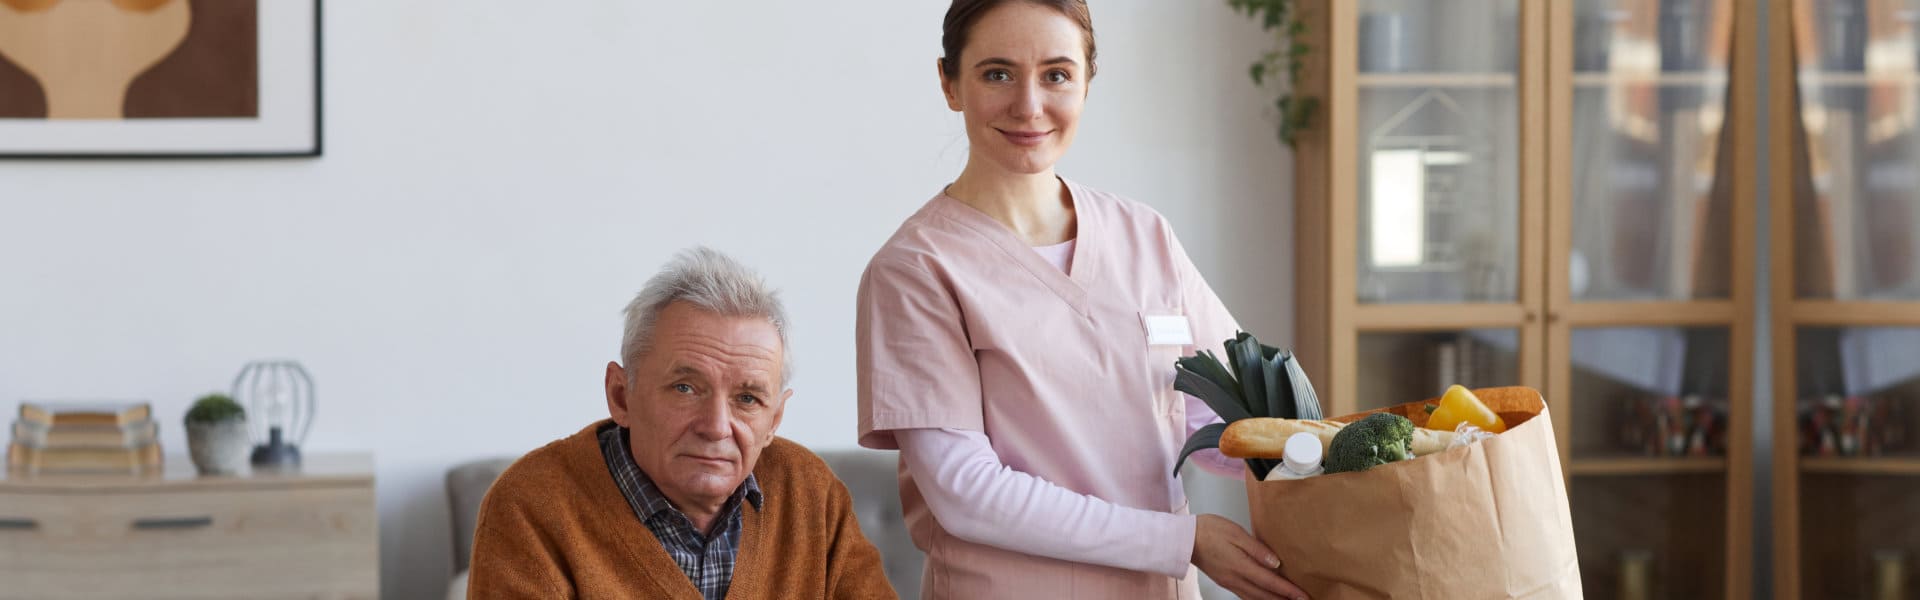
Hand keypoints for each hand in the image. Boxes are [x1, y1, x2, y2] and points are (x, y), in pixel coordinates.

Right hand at [1191, 514, 1309, 599]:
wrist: (1184, 538)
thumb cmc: (1210, 530)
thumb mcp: (1236, 533)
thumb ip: (1257, 549)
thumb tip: (1276, 563)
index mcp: (1240, 566)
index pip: (1270, 582)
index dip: (1288, 590)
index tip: (1303, 595)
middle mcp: (1235, 579)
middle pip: (1264, 595)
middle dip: (1284, 599)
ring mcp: (1229, 582)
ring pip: (1254, 598)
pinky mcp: (1224, 581)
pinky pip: (1245, 595)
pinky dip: (1259, 599)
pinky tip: (1265, 598)